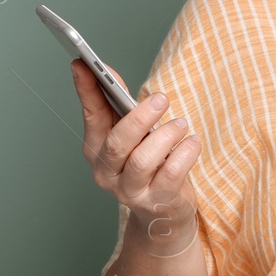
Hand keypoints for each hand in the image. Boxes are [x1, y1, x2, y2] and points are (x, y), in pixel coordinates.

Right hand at [70, 59, 203, 256]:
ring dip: (165, 137)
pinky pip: (171, 174)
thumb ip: (119, 106)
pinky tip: (192, 143)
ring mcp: (130, 191)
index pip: (91, 115)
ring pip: (143, 160)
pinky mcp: (157, 202)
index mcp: (97, 149)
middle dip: (140, 118)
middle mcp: (107, 173)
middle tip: (161, 99)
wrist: (164, 213)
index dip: (86, 89)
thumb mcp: (133, 134)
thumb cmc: (150, 164)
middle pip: (118, 143)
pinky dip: (185, 154)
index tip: (82, 62)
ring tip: (180, 123)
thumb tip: (107, 72)